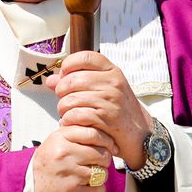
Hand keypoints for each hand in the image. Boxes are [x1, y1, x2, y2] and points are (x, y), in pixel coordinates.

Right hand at [30, 125, 114, 191]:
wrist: (28, 191)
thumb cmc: (45, 165)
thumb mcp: (54, 142)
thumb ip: (74, 132)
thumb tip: (102, 130)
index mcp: (60, 138)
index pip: (93, 133)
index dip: (106, 140)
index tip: (110, 145)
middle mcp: (64, 154)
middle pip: (101, 153)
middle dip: (104, 159)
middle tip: (98, 163)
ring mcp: (69, 173)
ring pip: (102, 172)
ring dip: (100, 176)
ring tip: (90, 176)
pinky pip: (99, 189)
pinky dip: (97, 190)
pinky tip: (87, 188)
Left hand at [47, 51, 153, 169]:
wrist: (140, 134)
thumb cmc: (117, 109)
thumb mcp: (103, 90)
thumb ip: (77, 82)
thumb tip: (50, 80)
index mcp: (112, 71)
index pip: (84, 57)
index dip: (68, 65)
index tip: (64, 76)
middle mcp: (112, 82)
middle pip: (72, 80)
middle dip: (61, 91)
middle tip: (63, 100)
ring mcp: (110, 100)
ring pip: (70, 99)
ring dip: (63, 109)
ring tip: (66, 113)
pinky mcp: (106, 118)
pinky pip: (76, 115)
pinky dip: (68, 120)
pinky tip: (70, 122)